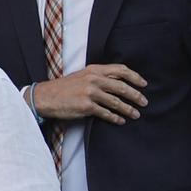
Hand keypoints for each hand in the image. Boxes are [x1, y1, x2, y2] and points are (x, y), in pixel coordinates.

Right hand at [32, 63, 146, 124]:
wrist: (45, 97)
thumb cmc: (64, 87)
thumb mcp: (81, 76)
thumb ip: (98, 76)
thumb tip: (118, 83)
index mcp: (93, 70)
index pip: (120, 70)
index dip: (135, 77)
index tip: (143, 84)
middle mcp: (93, 79)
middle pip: (122, 87)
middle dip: (136, 95)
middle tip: (144, 102)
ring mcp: (90, 93)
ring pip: (116, 102)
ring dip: (128, 109)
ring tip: (136, 114)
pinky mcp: (86, 106)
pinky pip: (106, 113)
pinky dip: (115, 118)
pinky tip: (120, 121)